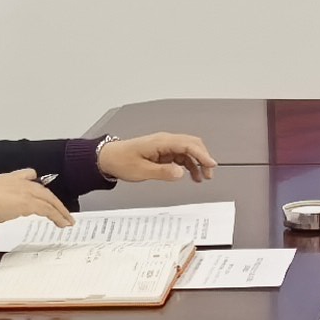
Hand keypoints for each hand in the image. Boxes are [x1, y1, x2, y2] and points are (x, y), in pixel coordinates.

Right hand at [0, 170, 72, 230]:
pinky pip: (48, 210)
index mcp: (8, 179)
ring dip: (60, 211)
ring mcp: (25, 191)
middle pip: (43, 191)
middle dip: (55, 202)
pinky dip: (58, 216)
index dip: (37, 184)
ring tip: (67, 220)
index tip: (42, 188)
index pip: (28, 175)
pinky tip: (63, 223)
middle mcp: (19, 182)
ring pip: (49, 200)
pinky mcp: (29, 202)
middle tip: (63, 212)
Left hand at [101, 132, 218, 182]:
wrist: (108, 158)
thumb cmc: (121, 161)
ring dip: (197, 163)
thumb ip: (163, 172)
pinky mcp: (163, 152)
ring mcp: (164, 146)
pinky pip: (180, 156)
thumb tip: (181, 173)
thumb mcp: (141, 171)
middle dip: (203, 158)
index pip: (187, 145)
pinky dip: (188, 165)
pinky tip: (190, 175)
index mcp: (161, 142)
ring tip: (201, 178)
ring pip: (188, 151)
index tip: (211, 164)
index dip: (202, 154)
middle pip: (192, 145)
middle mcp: (165, 141)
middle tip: (209, 173)